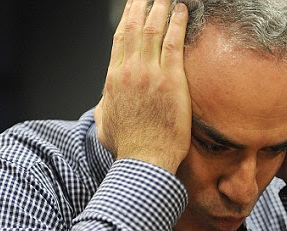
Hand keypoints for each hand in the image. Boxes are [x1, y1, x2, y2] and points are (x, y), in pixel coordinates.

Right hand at [95, 0, 190, 172]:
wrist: (144, 160)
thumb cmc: (127, 148)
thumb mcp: (105, 124)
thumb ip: (105, 107)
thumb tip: (105, 102)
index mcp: (114, 79)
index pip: (120, 39)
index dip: (128, 18)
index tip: (134, 6)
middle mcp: (129, 71)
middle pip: (135, 27)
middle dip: (143, 5)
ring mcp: (150, 74)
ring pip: (153, 30)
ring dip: (160, 7)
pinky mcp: (171, 81)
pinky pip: (173, 44)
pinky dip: (177, 24)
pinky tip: (182, 10)